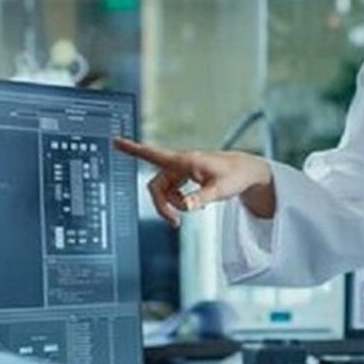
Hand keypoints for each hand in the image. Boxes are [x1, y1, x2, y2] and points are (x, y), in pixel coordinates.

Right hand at [113, 137, 274, 226]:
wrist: (247, 171)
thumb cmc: (235, 175)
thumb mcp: (220, 190)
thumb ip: (201, 198)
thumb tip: (185, 207)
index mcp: (184, 161)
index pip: (153, 154)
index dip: (133, 149)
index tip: (116, 141)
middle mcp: (180, 164)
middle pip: (156, 185)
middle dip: (162, 205)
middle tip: (175, 222)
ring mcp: (182, 171)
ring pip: (164, 190)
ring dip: (173, 204)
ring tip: (194, 210)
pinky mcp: (187, 177)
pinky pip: (173, 191)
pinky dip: (179, 201)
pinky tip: (195, 204)